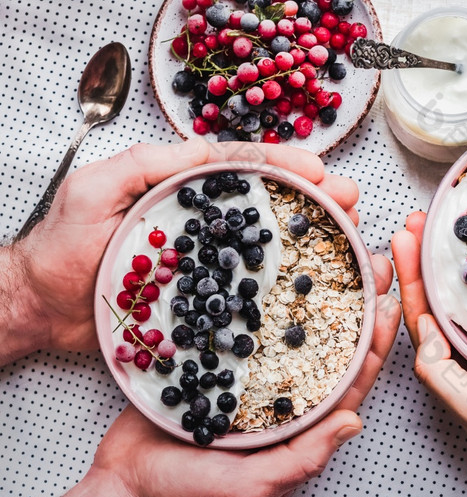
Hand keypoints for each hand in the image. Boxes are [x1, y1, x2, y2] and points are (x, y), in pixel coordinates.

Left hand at [3, 139, 360, 364]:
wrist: (43, 305)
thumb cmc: (63, 245)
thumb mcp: (97, 188)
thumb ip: (146, 163)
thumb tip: (204, 147)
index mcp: (184, 188)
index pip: (244, 169)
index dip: (287, 166)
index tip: (322, 171)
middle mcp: (204, 223)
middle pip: (270, 204)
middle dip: (317, 197)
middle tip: (351, 202)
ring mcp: (209, 261)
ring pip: (270, 243)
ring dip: (315, 235)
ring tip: (350, 233)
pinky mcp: (208, 298)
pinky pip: (253, 288)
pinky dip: (287, 283)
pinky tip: (315, 282)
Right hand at [35, 255, 400, 496]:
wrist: (125, 481)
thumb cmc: (186, 495)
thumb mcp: (250, 486)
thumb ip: (302, 458)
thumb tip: (356, 423)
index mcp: (302, 427)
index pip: (351, 381)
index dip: (375, 344)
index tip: (389, 303)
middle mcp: (287, 399)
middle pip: (333, 348)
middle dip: (357, 307)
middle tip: (373, 264)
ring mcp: (257, 379)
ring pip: (298, 333)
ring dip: (321, 297)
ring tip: (338, 259)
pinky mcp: (225, 364)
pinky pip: (255, 330)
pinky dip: (271, 302)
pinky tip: (279, 275)